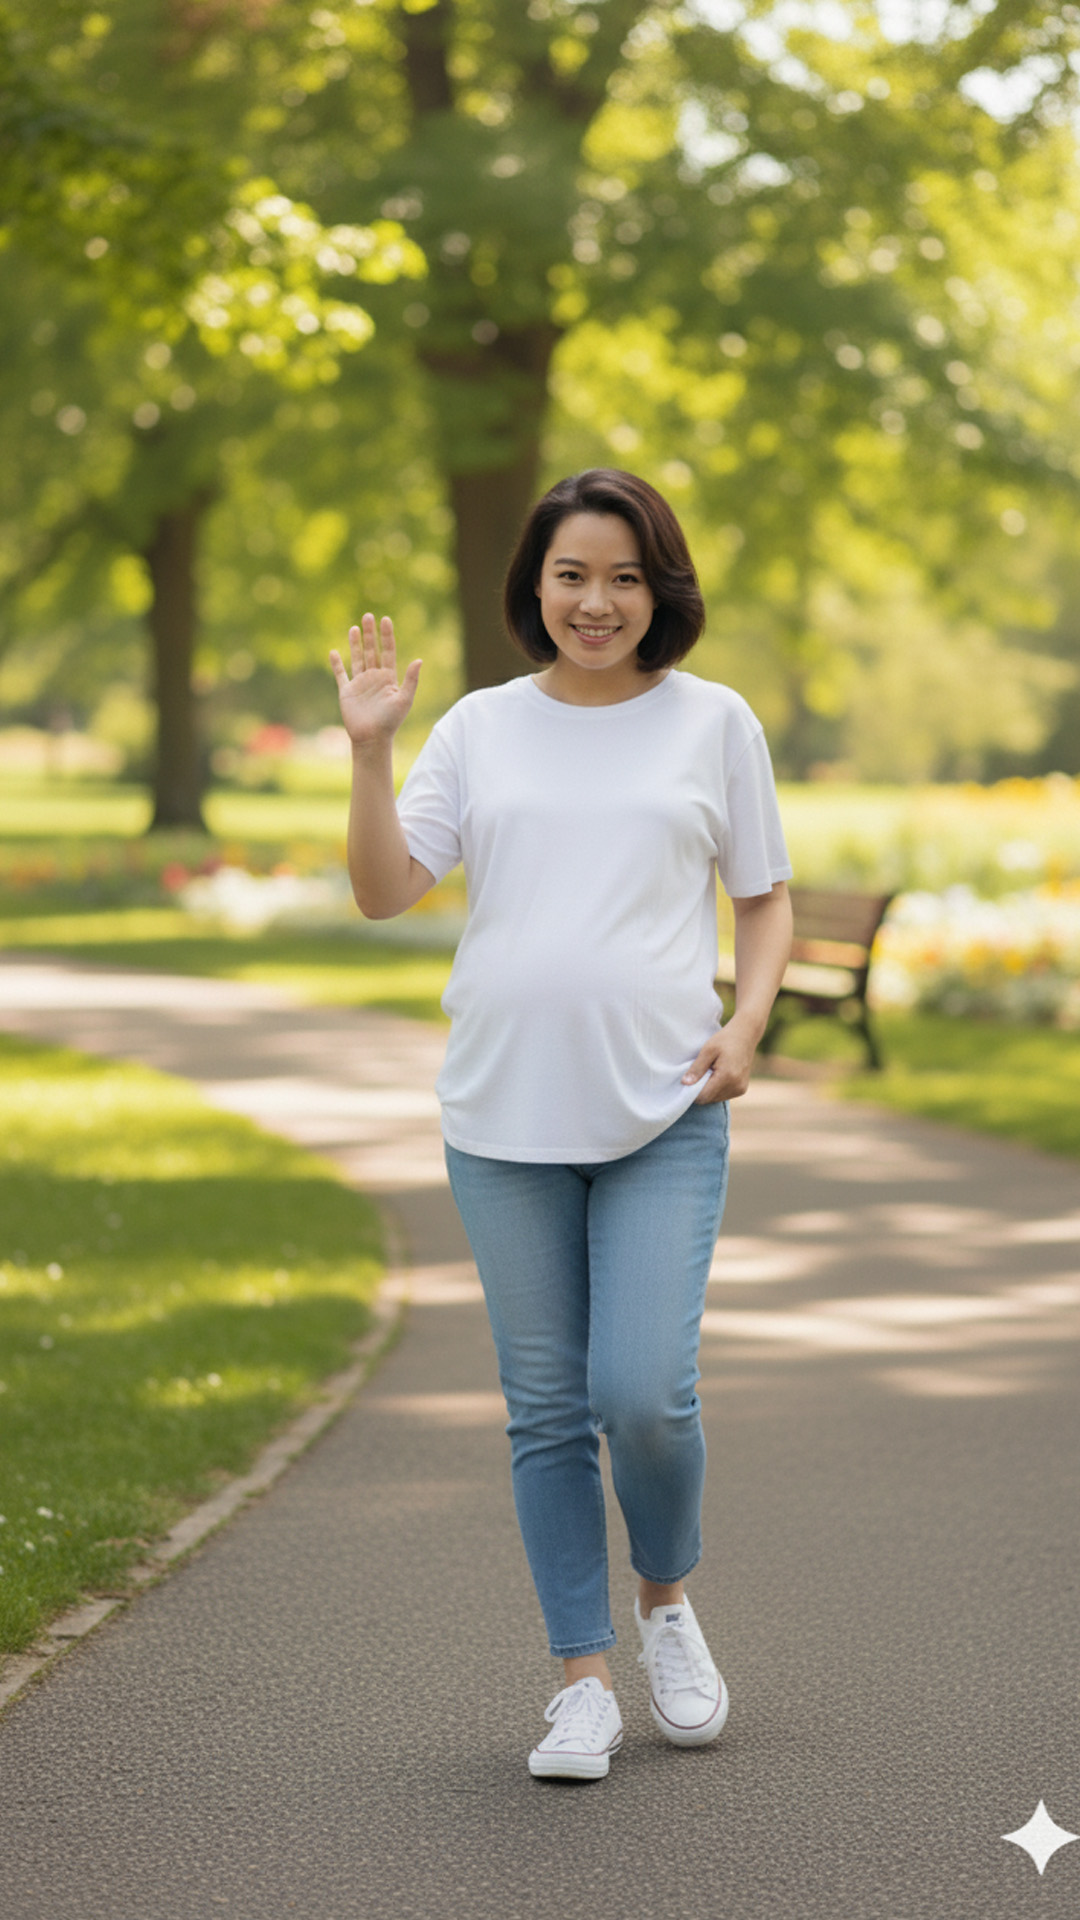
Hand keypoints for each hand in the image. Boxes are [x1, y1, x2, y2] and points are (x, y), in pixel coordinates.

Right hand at [329, 614, 420, 748]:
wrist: (372, 738)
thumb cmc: (390, 721)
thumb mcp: (404, 700)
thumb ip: (411, 680)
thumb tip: (419, 660)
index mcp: (389, 678)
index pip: (388, 651)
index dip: (387, 636)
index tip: (386, 620)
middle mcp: (374, 677)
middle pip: (372, 650)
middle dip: (370, 633)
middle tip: (368, 615)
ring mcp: (360, 683)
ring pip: (357, 658)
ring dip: (356, 643)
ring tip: (354, 627)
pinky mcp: (346, 691)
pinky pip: (341, 674)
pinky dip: (336, 664)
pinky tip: (333, 651)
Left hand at [682, 1016, 760, 1102]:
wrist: (746, 1035)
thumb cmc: (725, 1039)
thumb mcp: (707, 1050)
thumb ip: (697, 1068)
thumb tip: (685, 1083)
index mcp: (727, 1076)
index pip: (703, 1096)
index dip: (691, 1092)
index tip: (686, 1081)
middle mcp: (736, 1086)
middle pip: (709, 1099)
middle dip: (700, 1090)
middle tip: (698, 1074)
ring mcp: (740, 1089)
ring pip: (715, 1099)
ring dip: (708, 1090)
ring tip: (709, 1072)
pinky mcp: (742, 1089)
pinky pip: (723, 1096)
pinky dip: (716, 1089)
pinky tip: (717, 1075)